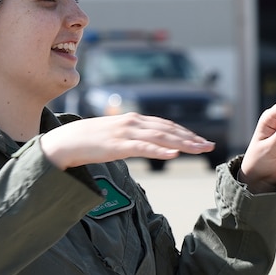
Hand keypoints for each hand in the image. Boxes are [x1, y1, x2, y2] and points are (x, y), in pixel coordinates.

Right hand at [40, 114, 211, 169]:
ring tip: (199, 149)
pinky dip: (160, 150)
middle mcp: (133, 122)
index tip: (202, 140)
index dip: (186, 132)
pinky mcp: (117, 145)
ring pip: (161, 137)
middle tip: (209, 145)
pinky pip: (143, 147)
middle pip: (169, 129)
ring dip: (183, 144)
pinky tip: (173, 155)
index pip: (166, 125)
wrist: (66, 140)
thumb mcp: (117, 135)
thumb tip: (150, 144)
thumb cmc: (91, 140)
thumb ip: (134, 137)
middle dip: (191, 138)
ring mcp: (126, 133)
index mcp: (134, 119)